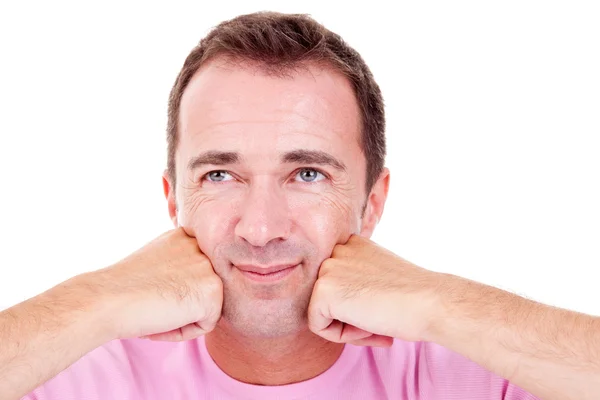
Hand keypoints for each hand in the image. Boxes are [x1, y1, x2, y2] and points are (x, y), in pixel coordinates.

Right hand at [82, 227, 222, 341]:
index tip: (150, 293)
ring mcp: (209, 267)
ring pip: (207, 307)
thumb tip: (195, 282)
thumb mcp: (154, 260)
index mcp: (186, 236)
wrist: (105, 300)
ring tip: (154, 313)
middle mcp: (201, 246)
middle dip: (180, 304)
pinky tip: (160, 322)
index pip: (195, 275)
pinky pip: (208, 324)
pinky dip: (184, 332)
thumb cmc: (122, 288)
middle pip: (203, 290)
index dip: (172, 290)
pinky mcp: (213, 291)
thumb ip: (178, 263)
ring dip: (182, 318)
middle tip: (151, 305)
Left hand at [308, 235, 440, 346]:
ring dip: (348, 327)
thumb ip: (357, 282)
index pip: (338, 283)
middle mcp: (337, 250)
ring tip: (376, 326)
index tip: (381, 313)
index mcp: (352, 244)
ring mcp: (328, 268)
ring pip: (321, 312)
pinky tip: (368, 327)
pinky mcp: (323, 290)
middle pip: (327, 297)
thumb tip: (339, 301)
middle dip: (350, 317)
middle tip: (379, 324)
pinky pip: (317, 326)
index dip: (358, 305)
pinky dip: (340, 336)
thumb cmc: (414, 297)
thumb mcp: (380, 278)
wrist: (431, 302)